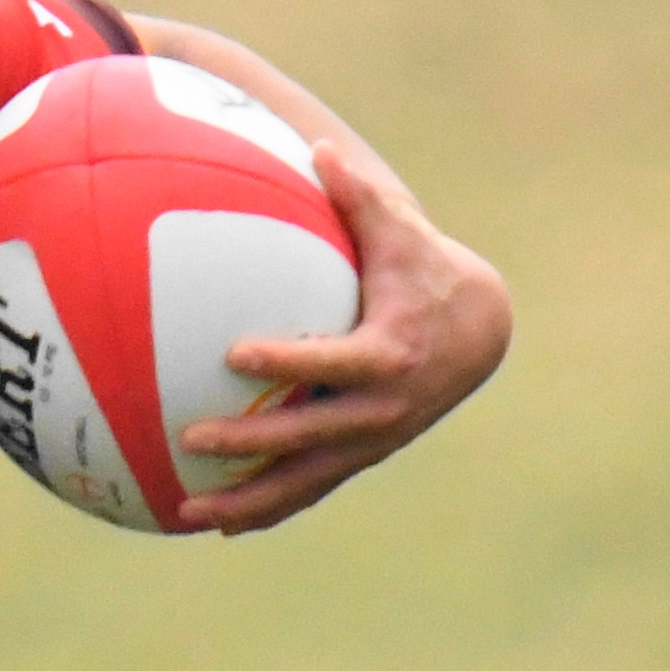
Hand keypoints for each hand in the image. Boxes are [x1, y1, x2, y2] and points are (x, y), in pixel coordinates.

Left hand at [175, 140, 512, 533]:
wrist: (481, 332)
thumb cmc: (429, 270)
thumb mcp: (402, 232)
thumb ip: (358, 196)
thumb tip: (318, 146)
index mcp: (389, 354)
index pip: (329, 362)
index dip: (283, 361)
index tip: (233, 355)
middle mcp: (382, 408)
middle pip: (308, 434)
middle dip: (250, 442)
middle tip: (190, 439)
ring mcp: (372, 440)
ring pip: (304, 479)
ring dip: (247, 500)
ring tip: (188, 511)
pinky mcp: (363, 455)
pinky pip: (310, 488)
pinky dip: (267, 508)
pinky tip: (217, 524)